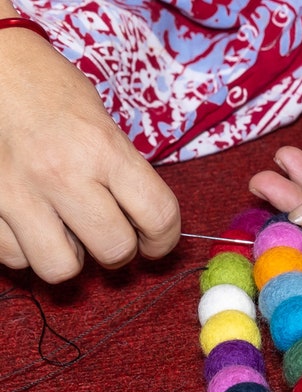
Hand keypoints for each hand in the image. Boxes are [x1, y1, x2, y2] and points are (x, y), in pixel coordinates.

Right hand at [0, 32, 179, 282]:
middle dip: (119, 250)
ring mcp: (16, 193)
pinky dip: (26, 249)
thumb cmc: (49, 90)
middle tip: (109, 234)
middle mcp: (61, 174)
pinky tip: (29, 223)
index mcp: (102, 148)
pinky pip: (14, 258)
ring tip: (65, 231)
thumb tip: (144, 224)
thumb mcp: (101, 121)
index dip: (165, 240)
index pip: (158, 216)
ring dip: (70, 256)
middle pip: (114, 250)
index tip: (155, 242)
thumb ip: (124, 172)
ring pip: (61, 268)